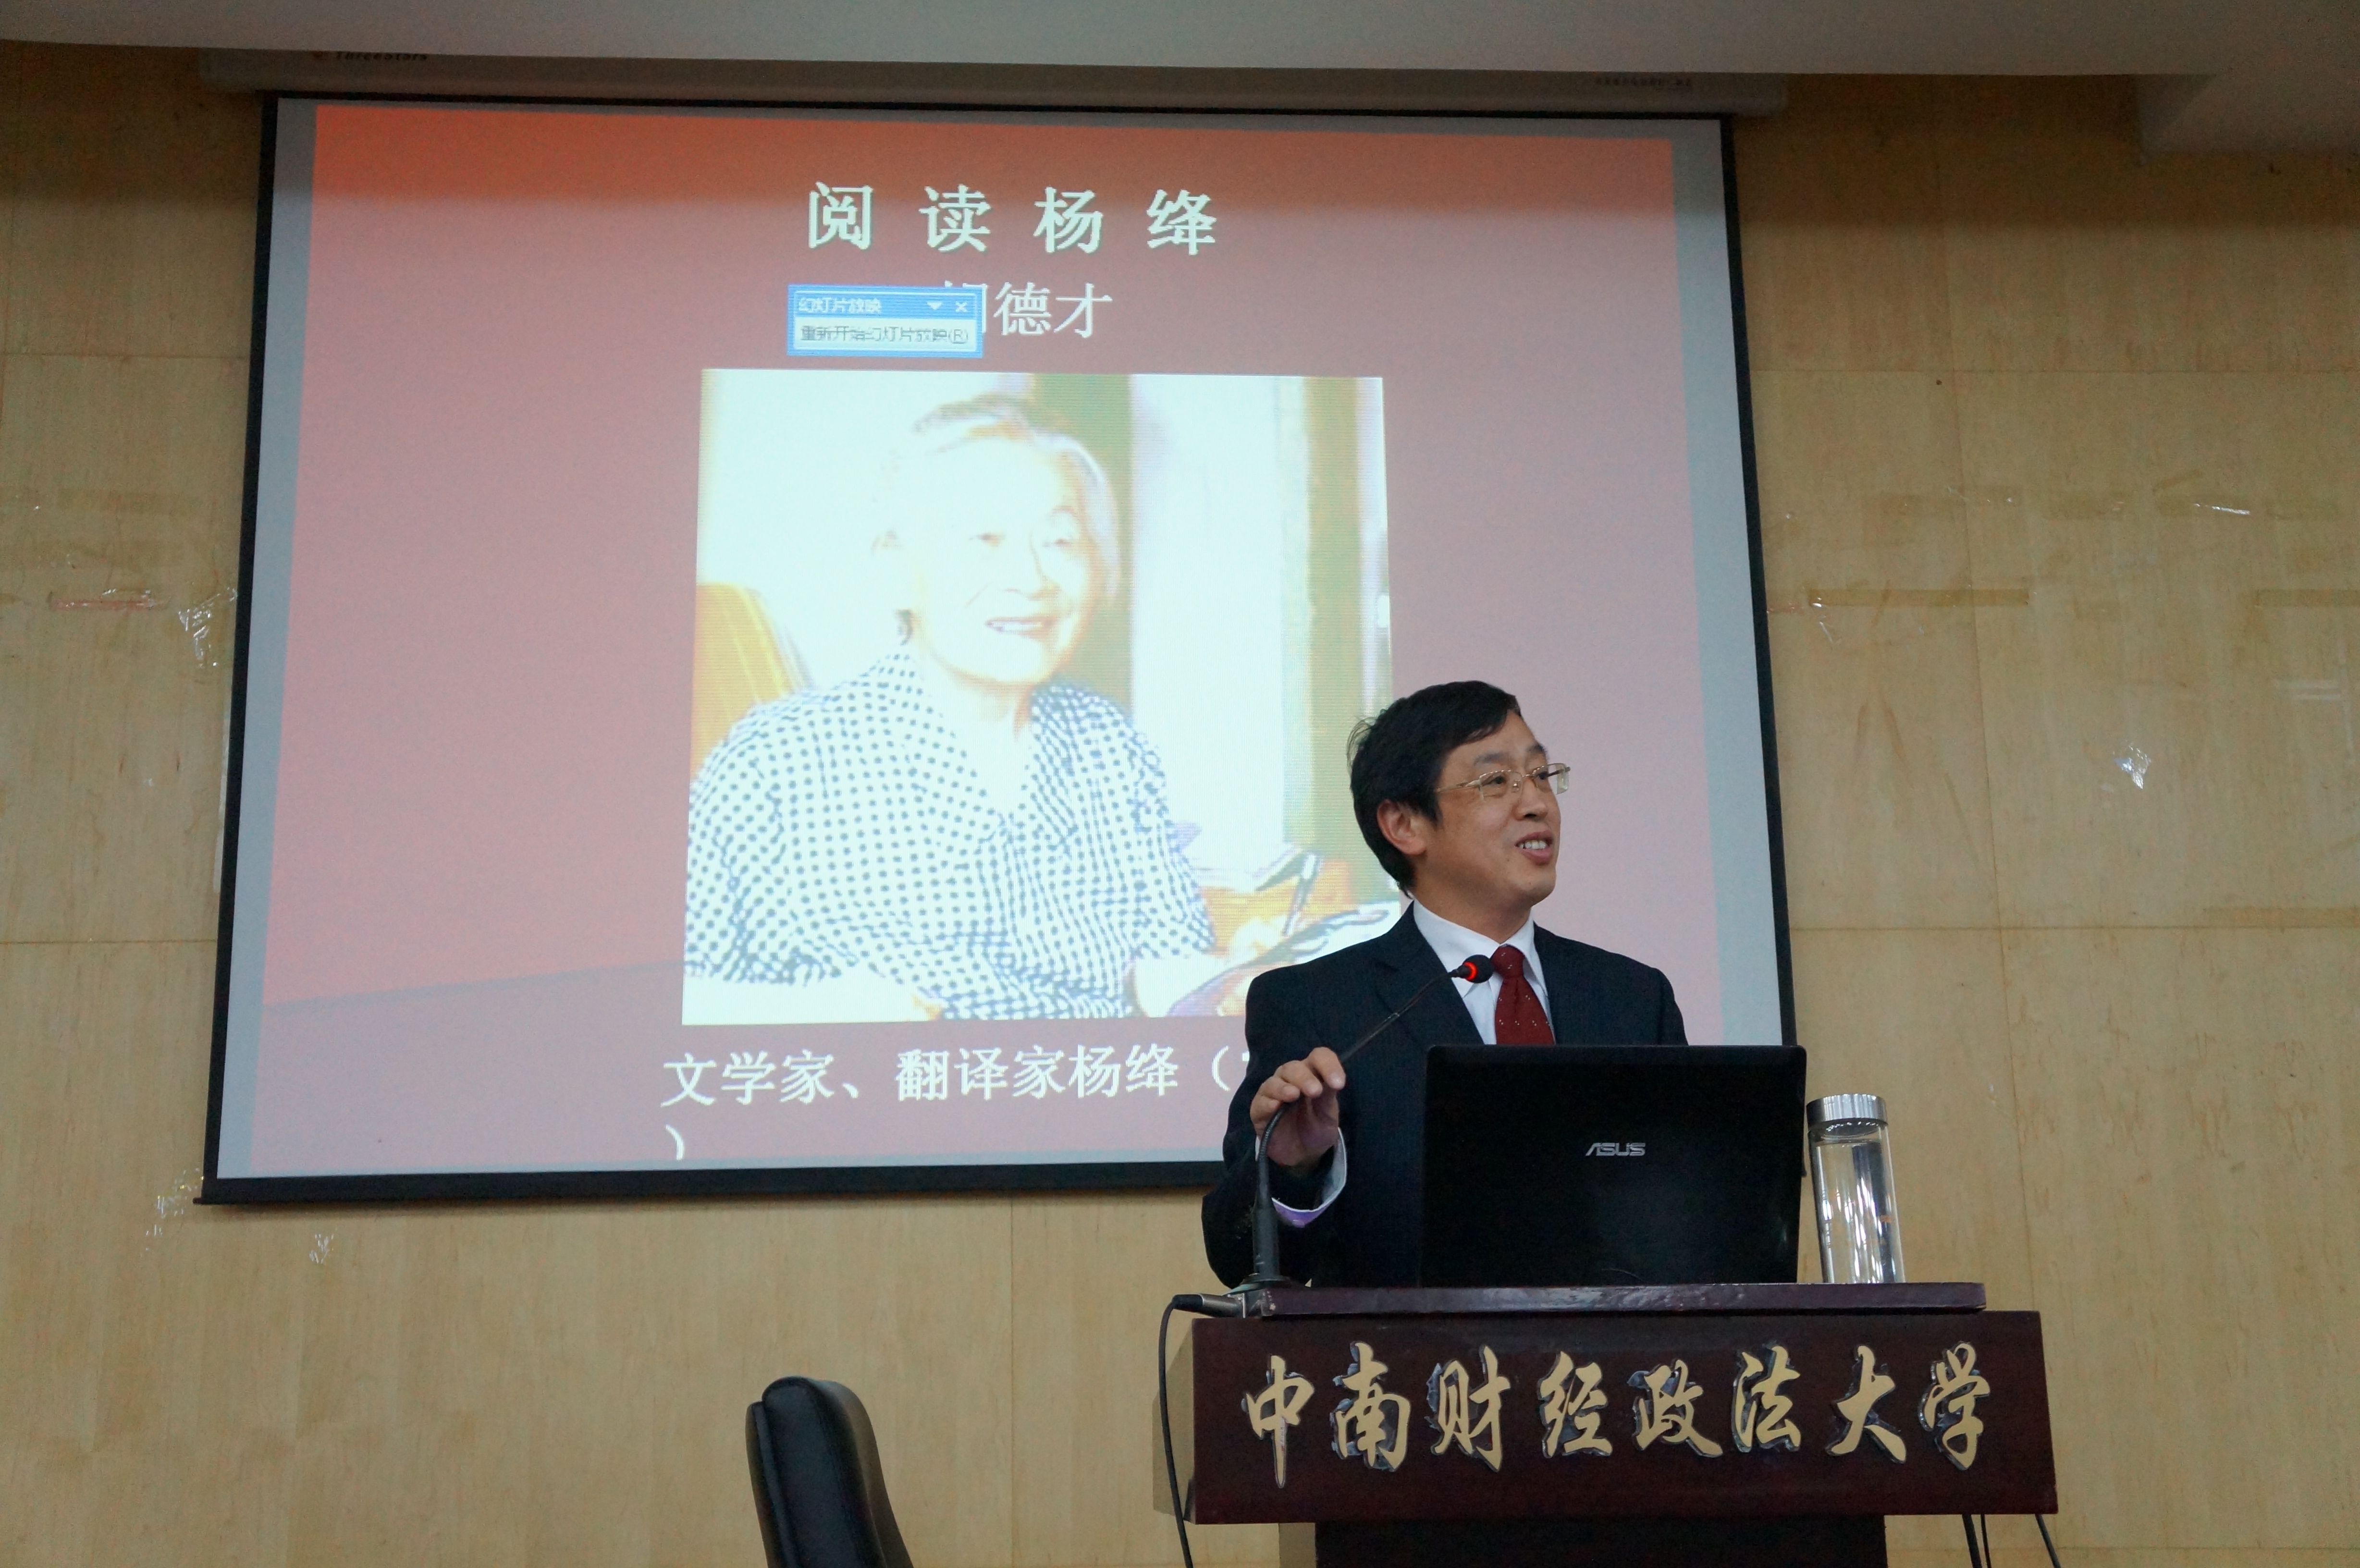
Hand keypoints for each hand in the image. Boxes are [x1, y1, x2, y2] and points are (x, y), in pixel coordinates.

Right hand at [1249, 1047, 1345, 1172]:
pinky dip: (1268, 1101)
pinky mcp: (1259, 1110)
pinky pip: (1261, 1101)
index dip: (1328, 1065)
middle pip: (1293, 1067)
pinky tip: (1275, 1106)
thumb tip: (1334, 1081)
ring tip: (1294, 1095)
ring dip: (1284, 1087)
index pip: (1318, 1057)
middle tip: (1316, 1092)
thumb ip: (1329, 1097)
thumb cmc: (1316, 1128)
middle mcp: (1290, 1079)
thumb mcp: (1328, 1114)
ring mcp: (1273, 1092)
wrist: (1303, 1155)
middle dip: (1305, 1077)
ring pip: (1274, 1081)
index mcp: (1311, 1074)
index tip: (1338, 1084)